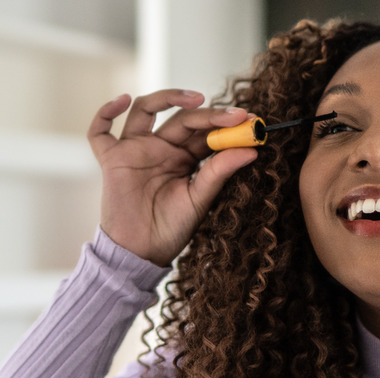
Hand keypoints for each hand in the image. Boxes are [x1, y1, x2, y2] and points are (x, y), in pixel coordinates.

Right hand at [87, 89, 257, 265]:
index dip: (227, 124)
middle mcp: (161, 148)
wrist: (142, 251)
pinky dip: (105, 112)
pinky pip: (100, 132)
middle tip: (235, 116)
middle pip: (183, 118)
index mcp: (186, 157)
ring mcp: (136, 150)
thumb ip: (220, 172)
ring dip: (167, 98)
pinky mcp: (111, 159)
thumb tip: (251, 151)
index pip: (206, 132)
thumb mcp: (201, 198)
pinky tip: (122, 100)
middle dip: (209, 114)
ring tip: (196, 98)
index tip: (252, 121)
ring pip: (145, 110)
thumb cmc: (173, 227)